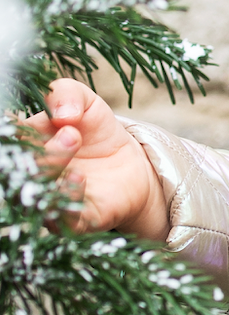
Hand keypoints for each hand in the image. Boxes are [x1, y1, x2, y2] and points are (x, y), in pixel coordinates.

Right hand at [24, 79, 169, 240]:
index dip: (14, 131)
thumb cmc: (96, 131)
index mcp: (24, 147)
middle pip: (20, 168)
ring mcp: (48, 200)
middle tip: (73, 132)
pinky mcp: (73, 221)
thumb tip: (61, 114)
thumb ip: (65, 94)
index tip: (36, 120)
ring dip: (51, 166)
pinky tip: (79, 178)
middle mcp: (29, 177)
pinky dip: (66, 198)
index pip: (9, 139)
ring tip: (75, 141)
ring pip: (34, 194)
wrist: (130, 163)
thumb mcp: (84, 101)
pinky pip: (61, 220)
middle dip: (44, 148)